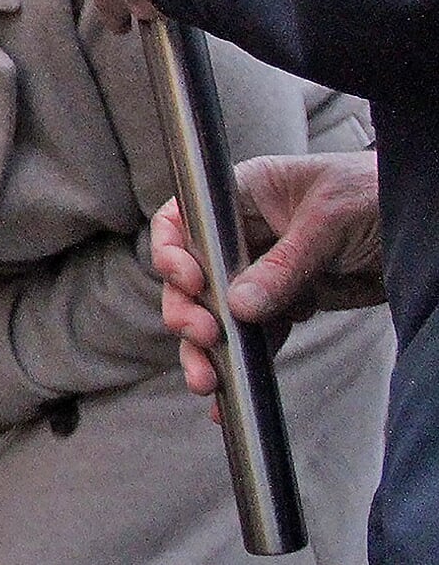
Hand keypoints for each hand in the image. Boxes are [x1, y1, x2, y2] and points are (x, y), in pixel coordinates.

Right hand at [153, 152, 383, 402]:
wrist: (427, 227)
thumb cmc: (378, 194)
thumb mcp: (331, 220)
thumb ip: (285, 263)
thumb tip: (239, 308)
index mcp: (242, 194)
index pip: (183, 219)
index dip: (172, 252)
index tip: (190, 284)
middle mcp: (242, 232)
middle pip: (191, 275)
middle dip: (187, 311)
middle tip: (204, 337)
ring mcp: (262, 269)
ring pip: (216, 312)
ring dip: (206, 349)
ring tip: (205, 382)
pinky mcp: (287, 301)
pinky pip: (256, 334)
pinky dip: (244, 362)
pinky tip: (232, 391)